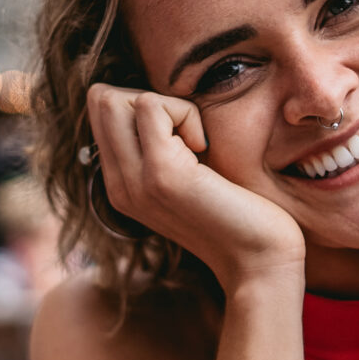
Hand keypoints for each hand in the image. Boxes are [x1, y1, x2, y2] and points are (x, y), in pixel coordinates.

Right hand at [86, 83, 304, 290]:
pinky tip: (204, 148)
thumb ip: (161, 146)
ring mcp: (134, 181)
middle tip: (187, 135)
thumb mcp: (188, 175)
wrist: (258, 260)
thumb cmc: (237, 211)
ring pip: (114, 99)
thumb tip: (153, 100)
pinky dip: (184, 113)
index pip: (101, 112)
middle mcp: (118, 185)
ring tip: (195, 144)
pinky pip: (149, 105)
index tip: (179, 137)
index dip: (141, 106)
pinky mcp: (161, 174)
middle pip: (100, 100)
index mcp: (121, 185)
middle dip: (148, 99)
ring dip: (166, 107)